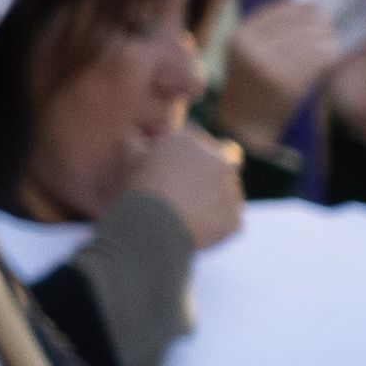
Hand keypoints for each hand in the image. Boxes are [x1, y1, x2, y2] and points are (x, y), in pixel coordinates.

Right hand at [144, 123, 248, 254]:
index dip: (183, 156)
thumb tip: (135, 135)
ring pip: (226, 193)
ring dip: (213, 199)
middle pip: (221, 163)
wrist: (154, 225)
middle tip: (183, 193)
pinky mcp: (235, 219)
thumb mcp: (130, 159)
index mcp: (193, 142)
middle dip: (208, 175)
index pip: (195, 143)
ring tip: (183, 215)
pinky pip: (225, 221)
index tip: (170, 170)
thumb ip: (135, 141)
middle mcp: (221, 162)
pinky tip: (191, 230)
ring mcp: (233, 191)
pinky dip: (213, 225)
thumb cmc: (140, 188)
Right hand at [218, 0, 339, 145]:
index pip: (279, 9)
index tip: (318, 4)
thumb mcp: (247, 50)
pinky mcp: (287, 83)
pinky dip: (329, 56)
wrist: (245, 123)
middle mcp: (252, 47)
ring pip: (310, 40)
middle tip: (329, 27)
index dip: (302, 5)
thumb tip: (311, 2)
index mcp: (240, 35)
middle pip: (298, 23)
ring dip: (326, 39)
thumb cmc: (251, 82)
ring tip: (331, 42)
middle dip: (319, 23)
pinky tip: (331, 57)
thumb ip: (271, 27)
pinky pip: (317, 61)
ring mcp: (269, 65)